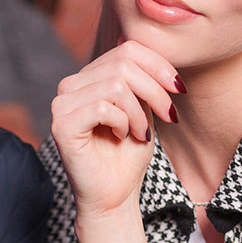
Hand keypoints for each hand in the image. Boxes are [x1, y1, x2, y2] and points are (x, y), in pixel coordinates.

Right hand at [50, 40, 181, 218]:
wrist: (114, 197)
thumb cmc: (128, 155)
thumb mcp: (144, 109)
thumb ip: (143, 80)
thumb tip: (153, 45)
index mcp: (89, 76)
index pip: (126, 49)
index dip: (158, 64)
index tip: (179, 88)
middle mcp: (71, 84)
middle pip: (123, 64)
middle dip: (155, 90)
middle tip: (167, 116)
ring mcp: (62, 103)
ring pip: (115, 85)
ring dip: (138, 112)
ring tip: (140, 132)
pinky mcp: (62, 124)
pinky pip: (102, 107)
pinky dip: (123, 122)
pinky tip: (123, 136)